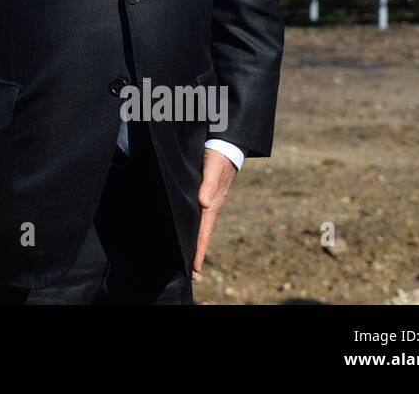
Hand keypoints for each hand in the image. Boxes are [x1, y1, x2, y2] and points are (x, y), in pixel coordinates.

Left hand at [191, 147, 237, 281]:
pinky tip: (191, 231)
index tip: (195, 268)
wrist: (227, 145)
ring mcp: (211, 201)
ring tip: (191, 259)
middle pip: (204, 234)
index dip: (199, 250)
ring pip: (203, 226)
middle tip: (192, 273)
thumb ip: (209, 184)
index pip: (204, 231)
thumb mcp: (213, 167)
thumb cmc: (218, 156)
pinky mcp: (208, 195)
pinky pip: (202, 217)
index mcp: (212, 202)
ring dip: (197, 242)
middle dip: (198, 253)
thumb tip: (203, 203)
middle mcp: (212, 205)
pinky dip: (197, 228)